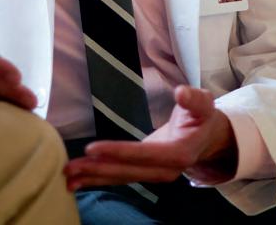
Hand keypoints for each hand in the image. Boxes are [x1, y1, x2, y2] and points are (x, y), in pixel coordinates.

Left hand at [66, 85, 237, 189]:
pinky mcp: (144, 172)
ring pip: (121, 177)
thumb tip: (181, 92)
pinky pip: (120, 177)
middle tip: (70, 167)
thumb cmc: (202, 118)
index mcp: (179, 153)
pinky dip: (98, 180)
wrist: (208, 138)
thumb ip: (195, 99)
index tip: (93, 148)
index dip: (118, 152)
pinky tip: (77, 182)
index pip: (144, 154)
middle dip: (98, 169)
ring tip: (67, 177)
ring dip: (93, 177)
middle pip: (128, 171)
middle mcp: (166, 170)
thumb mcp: (204, 104)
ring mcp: (154, 174)